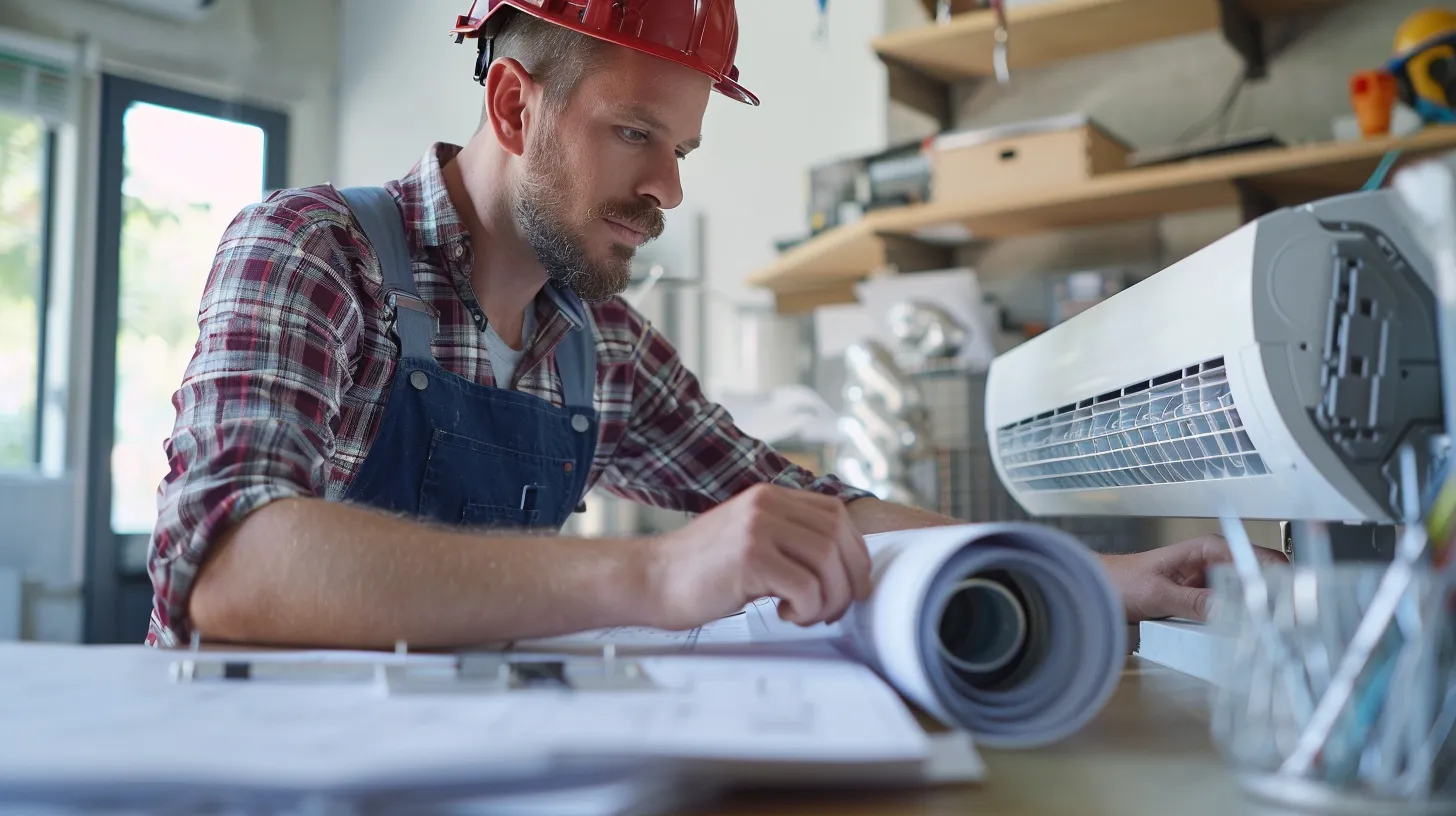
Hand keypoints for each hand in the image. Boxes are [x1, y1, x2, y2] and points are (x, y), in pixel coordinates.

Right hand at [644, 484, 872, 629]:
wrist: (651, 579)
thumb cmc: (701, 570)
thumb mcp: (750, 537)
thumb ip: (788, 537)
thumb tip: (840, 563)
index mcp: (770, 496)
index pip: (836, 514)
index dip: (854, 552)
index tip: (850, 583)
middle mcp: (767, 504)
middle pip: (838, 537)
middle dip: (848, 580)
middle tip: (834, 608)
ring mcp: (757, 529)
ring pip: (827, 563)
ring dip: (829, 599)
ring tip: (807, 615)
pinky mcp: (750, 558)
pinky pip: (805, 587)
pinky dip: (806, 609)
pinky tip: (783, 614)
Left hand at [1100, 534, 1288, 621]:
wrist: (1098, 590)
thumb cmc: (1121, 580)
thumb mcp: (1158, 593)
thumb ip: (1192, 601)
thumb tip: (1227, 609)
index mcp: (1207, 550)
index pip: (1256, 558)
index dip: (1277, 578)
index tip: (1288, 601)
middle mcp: (1214, 565)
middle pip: (1258, 581)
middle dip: (1272, 600)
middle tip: (1284, 625)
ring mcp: (1210, 586)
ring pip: (1246, 600)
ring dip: (1256, 616)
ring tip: (1269, 636)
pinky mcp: (1203, 605)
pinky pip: (1229, 615)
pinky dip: (1238, 625)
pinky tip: (1244, 639)